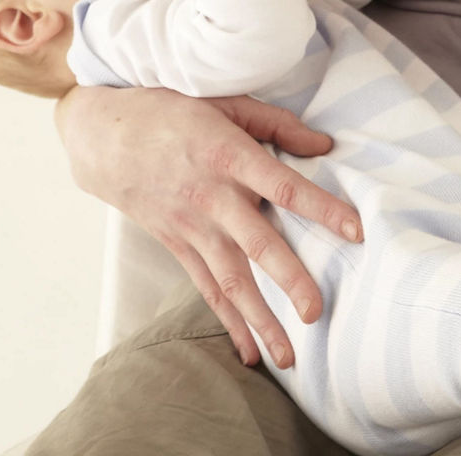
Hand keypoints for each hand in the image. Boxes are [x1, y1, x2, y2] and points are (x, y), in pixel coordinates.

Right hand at [55, 85, 363, 368]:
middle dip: (288, 280)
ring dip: (259, 320)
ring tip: (289, 357)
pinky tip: (251, 352)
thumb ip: (277, 124)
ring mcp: (192, 227)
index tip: (356, 230)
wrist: (104, 135)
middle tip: (316, 311)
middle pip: (257, 244)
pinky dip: (229, 322)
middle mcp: (212, 198)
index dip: (322, 208)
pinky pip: (206, 289)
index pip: (285, 187)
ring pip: (230, 280)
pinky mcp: (177, 245)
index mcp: (230, 156)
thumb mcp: (225, 102)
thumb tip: (324, 147)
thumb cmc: (172, 112)